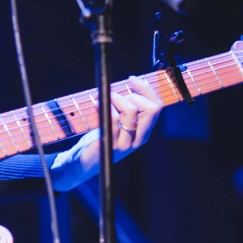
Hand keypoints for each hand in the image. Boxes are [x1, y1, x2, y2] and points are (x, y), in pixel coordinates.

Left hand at [50, 76, 163, 191]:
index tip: (133, 79)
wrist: (84, 162)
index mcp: (143, 132)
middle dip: (133, 95)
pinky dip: (104, 106)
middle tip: (115, 96)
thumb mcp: (119, 124)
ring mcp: (126, 142)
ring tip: (103, 98)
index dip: (147, 90)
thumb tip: (132, 84)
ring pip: (131, 110)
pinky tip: (96, 103)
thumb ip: (127, 109)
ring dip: (116, 98)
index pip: (157, 107)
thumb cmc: (101, 138)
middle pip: (151, 108)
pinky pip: (113, 118)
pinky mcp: (111, 144)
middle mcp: (139, 139)